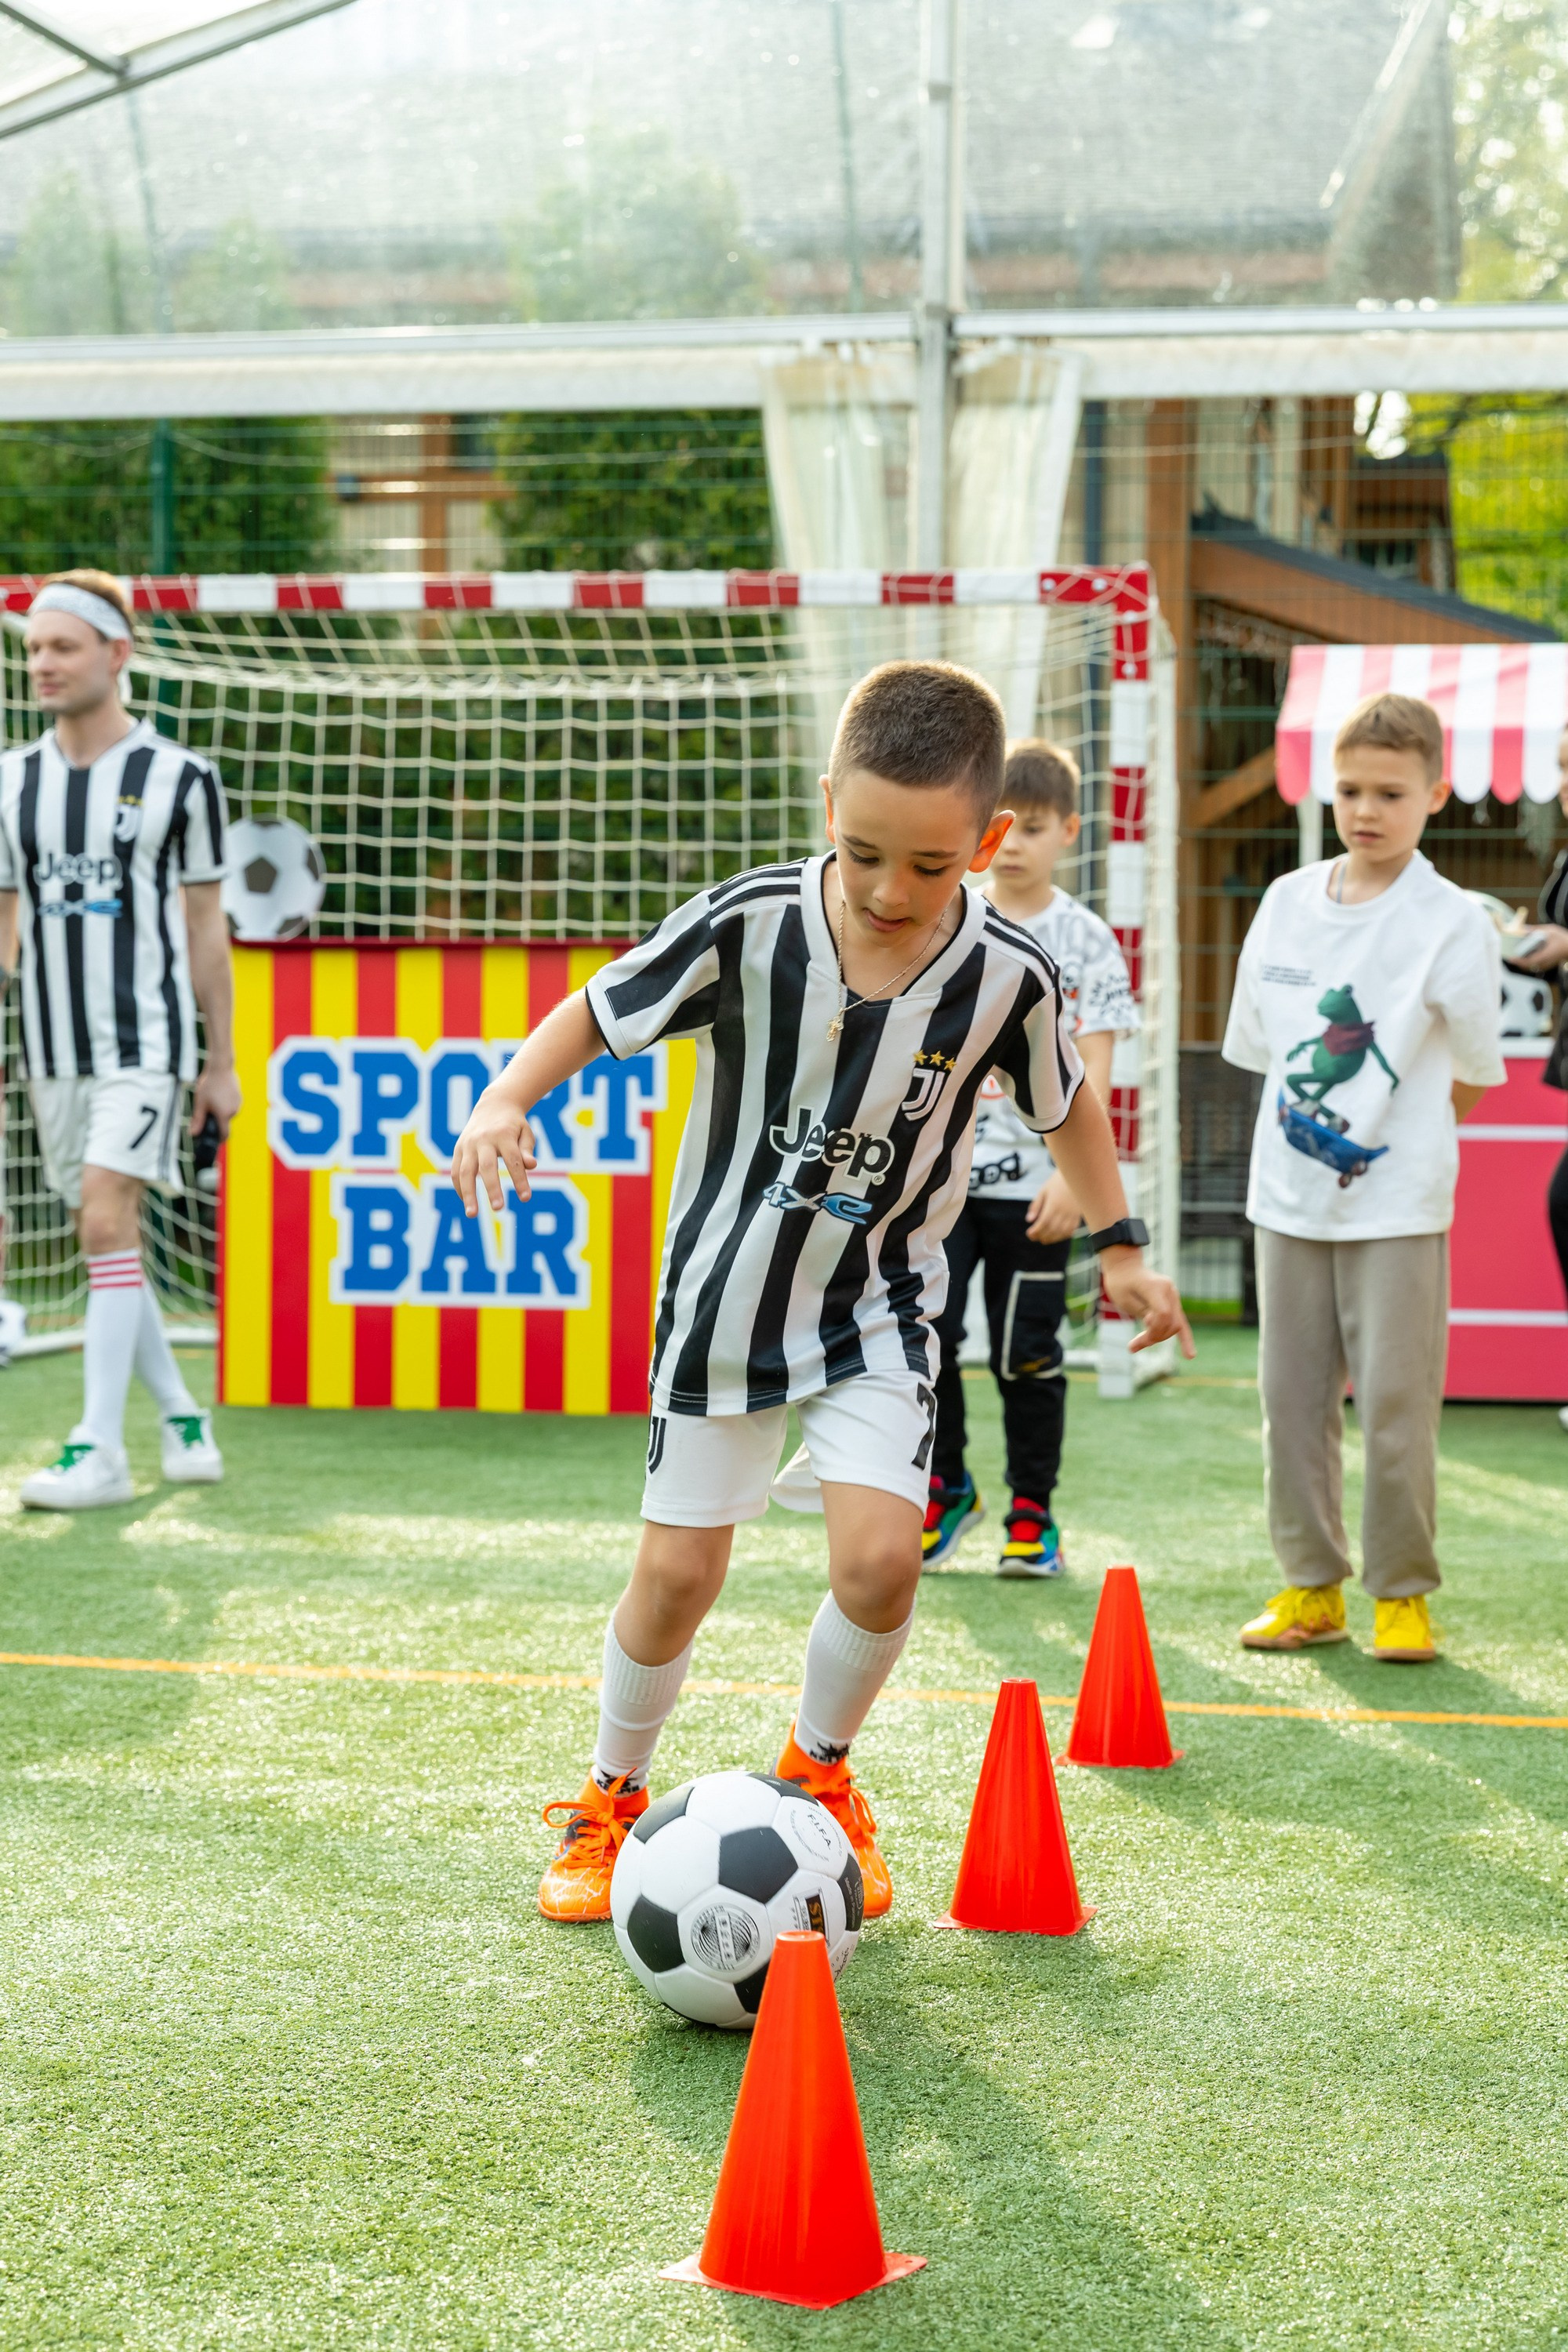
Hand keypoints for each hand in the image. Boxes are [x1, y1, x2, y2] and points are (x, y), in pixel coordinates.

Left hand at [192, 1062, 240, 1142]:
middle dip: (217, 1120)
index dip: (219, 1139)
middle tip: (207, 1109)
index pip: (225, 1134)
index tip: (213, 1140)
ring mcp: (238, 1104)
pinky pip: (232, 1106)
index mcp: (224, 1115)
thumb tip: (193, 1134)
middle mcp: (234, 1111)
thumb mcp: (200, 1103)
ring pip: (229, 1114)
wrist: (221, 1068)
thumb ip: (198, 1120)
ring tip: (213, 1099)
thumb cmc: (209, 1085)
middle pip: (225, 1123)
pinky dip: (226, 1104)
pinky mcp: (240, 1097)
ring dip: (222, 1111)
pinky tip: (219, 1094)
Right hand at [453, 1090, 535, 1213]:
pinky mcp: (458, 1149)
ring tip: (472, 1214)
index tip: (526, 1198)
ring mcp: (468, 1144)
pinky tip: (467, 1202)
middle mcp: (483, 1139)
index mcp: (504, 1134)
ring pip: (465, 1171)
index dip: (520, 1180)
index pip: (513, 1160)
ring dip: (467, 1193)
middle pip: (487, 1166)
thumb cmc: (514, 1125)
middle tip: (499, 1208)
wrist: (493, 1106)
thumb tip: (532, 1166)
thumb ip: (527, 1150)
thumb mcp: (525, 1133)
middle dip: (492, 1188)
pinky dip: (459, 1187)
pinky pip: (455, 1171)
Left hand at [1025, 1172, 1081, 1243]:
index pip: (1043, 1223)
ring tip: (1044, 1239)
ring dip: (1052, 1238)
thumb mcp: (1043, 1191)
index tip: (1029, 1234)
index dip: (1036, 1231)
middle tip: (1034, 1237)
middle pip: (1052, 1230)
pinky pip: (1072, 1230)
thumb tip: (1029, 1220)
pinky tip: (1057, 1236)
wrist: (1076, 1175)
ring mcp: (1072, 1215)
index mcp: (1054, 1204)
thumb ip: (1036, 1206)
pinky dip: (1063, 1236)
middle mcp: (1064, 1211)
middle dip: (1041, 1236)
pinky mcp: (1078, 1216)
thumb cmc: (1057, 1182)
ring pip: (1062, 1232)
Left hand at [1101, 1252, 1195, 1358]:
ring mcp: (1173, 1296)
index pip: (1163, 1315)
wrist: (1125, 1267)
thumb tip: (1153, 1325)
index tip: (1137, 1340)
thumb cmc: (1121, 1283)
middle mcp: (1169, 1290)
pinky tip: (1190, 1356)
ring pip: (1175, 1326)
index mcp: (1156, 1287)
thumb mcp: (1124, 1299)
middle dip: (1155, 1337)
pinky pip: (1181, 1323)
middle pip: (1171, 1323)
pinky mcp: (1173, 1303)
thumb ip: (1141, 1311)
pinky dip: (1185, 1339)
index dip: (1153, 1330)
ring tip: (1136, 1344)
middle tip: (1134, 1344)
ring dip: (1159, 1338)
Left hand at [1506, 923, 1567, 973]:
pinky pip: (1534, 965)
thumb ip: (1537, 930)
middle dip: (1517, 961)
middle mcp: (1544, 962)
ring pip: (1530, 966)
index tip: (1510, 958)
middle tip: (1509, 955)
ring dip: (1522, 961)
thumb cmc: (1564, 939)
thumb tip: (1524, 929)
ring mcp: (1545, 965)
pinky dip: (1527, 961)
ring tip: (1514, 954)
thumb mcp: (1550, 931)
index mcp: (1545, 955)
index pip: (1529, 961)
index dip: (1518, 961)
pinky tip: (1524, 954)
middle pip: (1526, 966)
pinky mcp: (1546, 965)